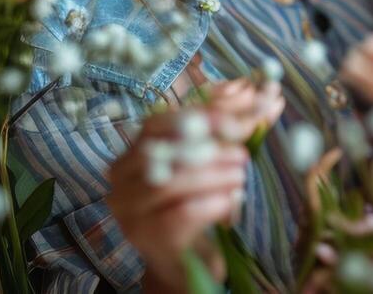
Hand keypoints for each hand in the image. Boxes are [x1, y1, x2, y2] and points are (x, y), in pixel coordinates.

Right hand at [106, 111, 249, 293]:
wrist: (182, 261)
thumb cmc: (189, 207)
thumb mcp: (199, 169)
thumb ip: (216, 139)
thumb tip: (252, 110)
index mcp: (130, 156)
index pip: (156, 125)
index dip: (195, 119)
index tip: (232, 124)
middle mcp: (121, 181)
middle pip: (162, 153)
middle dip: (207, 151)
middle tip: (241, 156)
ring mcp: (130, 212)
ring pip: (170, 184)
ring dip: (213, 177)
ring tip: (240, 177)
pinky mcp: (147, 238)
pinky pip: (179, 215)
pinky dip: (209, 205)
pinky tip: (229, 201)